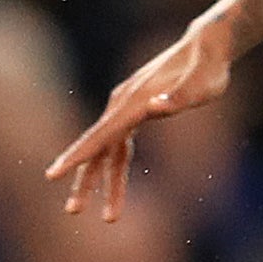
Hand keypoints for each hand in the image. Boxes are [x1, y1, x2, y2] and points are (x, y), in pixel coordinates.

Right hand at [46, 18, 236, 221]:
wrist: (208, 44)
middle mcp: (124, 104)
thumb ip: (179, 97)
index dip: (77, 155)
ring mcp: (128, 105)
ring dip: (104, 181)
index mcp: (135, 103)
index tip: (52, 173)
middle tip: (73, 211)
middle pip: (98, 148)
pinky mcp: (137, 107)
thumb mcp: (203, 86)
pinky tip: (115, 182)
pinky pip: (119, 142)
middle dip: (85, 181)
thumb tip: (156, 106)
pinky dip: (115, 163)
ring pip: (109, 149)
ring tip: (109, 216)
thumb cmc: (209, 68)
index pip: (100, 135)